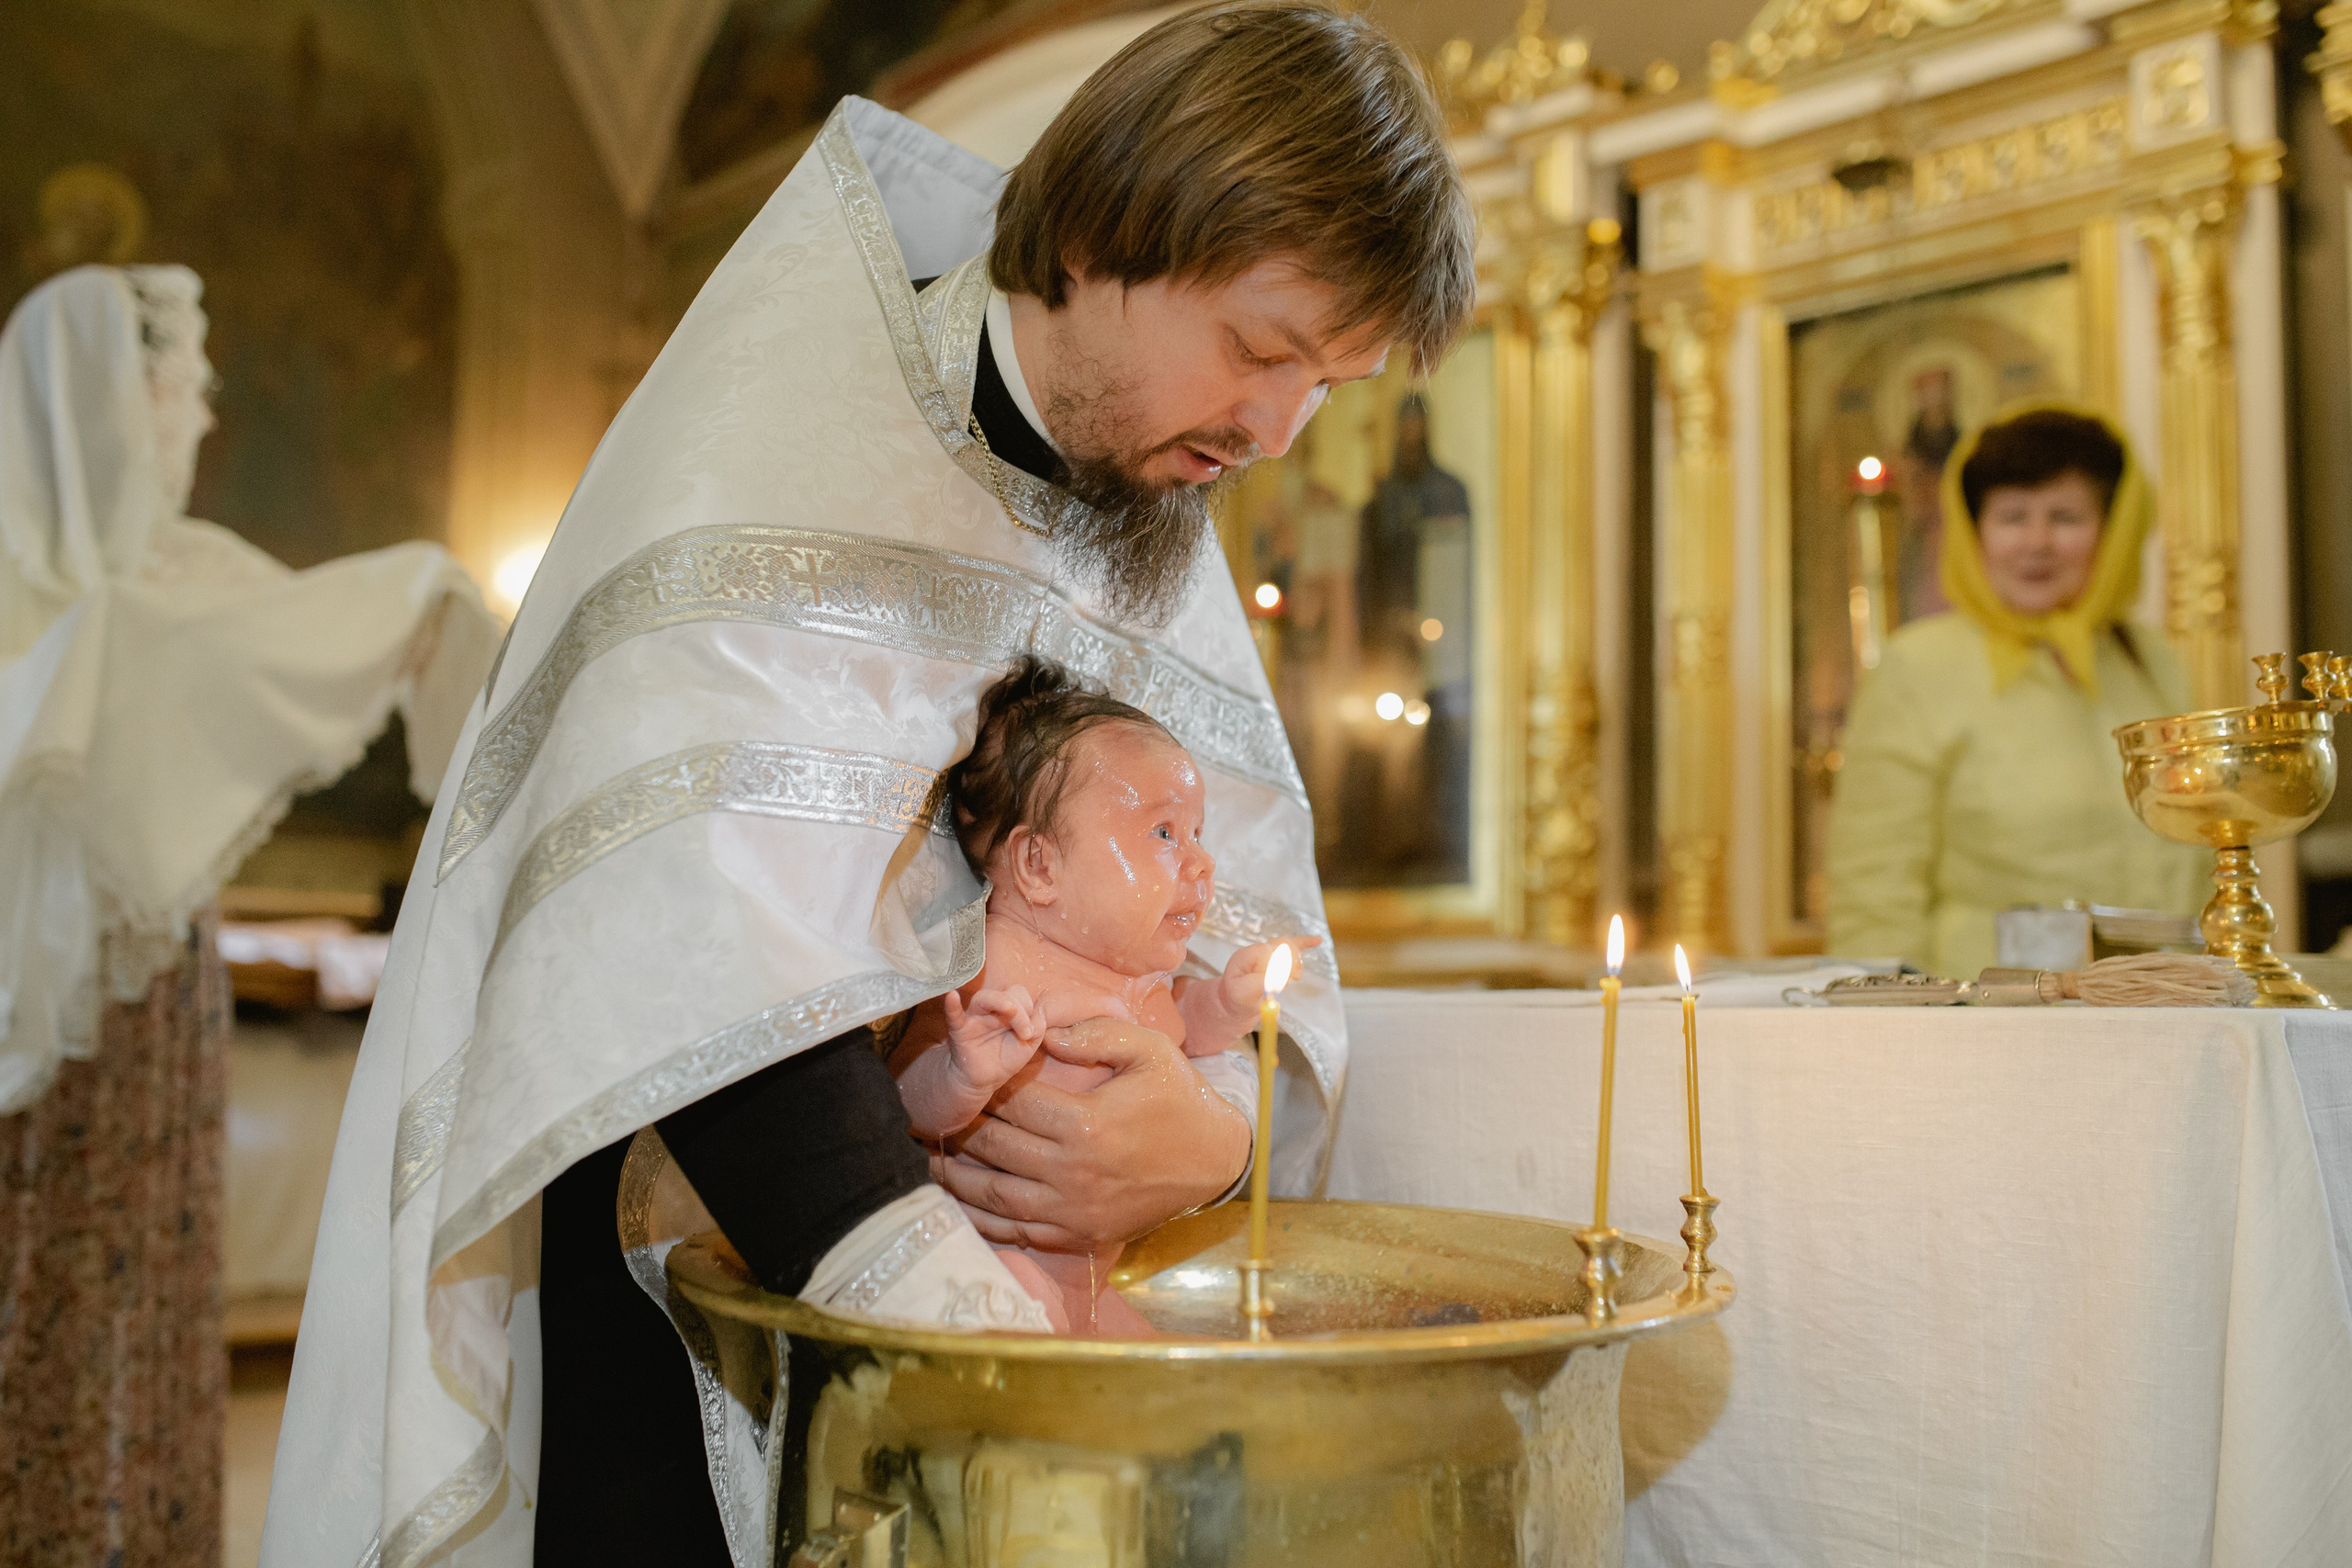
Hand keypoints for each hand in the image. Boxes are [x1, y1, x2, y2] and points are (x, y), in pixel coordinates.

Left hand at [932, 1017, 1250, 1252]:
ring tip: (924, 1158)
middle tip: (923, 1116)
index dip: (983, 1088)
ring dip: (954, 1177)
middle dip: (958, 1129)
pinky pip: (1015, 1230)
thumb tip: (1040, 1032)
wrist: (1215, 1161)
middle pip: (995, 1148)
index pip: (1013, 1103)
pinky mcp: (1077, 1234)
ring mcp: (1073, 1208)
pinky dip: (980, 1219)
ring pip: (994, 1194)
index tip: (964, 1076)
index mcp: (1086, 1122)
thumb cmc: (1180, 1099)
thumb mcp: (1149, 1051)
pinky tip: (956, 1203)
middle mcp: (1073, 1170)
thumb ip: (1094, 1035)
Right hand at [943, 985, 1042, 1095]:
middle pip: (1006, 993)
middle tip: (1025, 1033)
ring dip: (1000, 1001)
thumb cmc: (1005, 1058)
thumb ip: (1037, 1027)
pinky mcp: (960, 1031)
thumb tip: (1040, 1010)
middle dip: (1021, 1011)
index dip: (1028, 1008)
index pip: (1019, 994)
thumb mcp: (1028, 1044)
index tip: (1030, 1032)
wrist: (986, 1080)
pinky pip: (954, 1015)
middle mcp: (991, 1009)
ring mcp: (974, 1018)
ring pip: (984, 998)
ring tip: (1011, 1010)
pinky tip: (951, 996)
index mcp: (1007, 1009)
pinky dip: (951, 1005)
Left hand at [1218, 935, 1323, 1012]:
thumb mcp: (1243, 993)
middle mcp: (1256, 951)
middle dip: (1290, 961)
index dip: (1276, 966)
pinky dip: (1305, 943)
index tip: (1279, 983)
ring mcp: (1267, 952)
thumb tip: (1278, 976)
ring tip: (1296, 976)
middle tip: (1295, 977)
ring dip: (1296, 960)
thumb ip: (1259, 983)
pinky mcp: (1276, 957)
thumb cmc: (1237, 998)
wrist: (1236, 1002)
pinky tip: (1317, 940)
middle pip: (1280, 944)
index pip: (1266, 951)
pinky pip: (1292, 946)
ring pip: (1288, 946)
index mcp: (1244, 956)